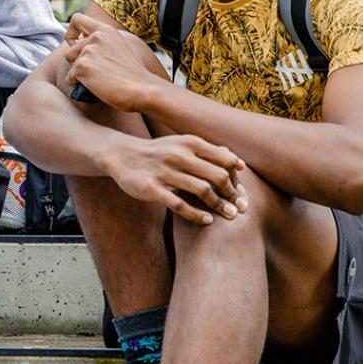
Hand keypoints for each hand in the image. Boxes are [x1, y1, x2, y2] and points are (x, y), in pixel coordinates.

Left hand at [64, 12, 164, 111]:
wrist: (144, 89)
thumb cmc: (137, 75)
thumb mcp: (126, 48)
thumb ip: (107, 42)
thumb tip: (91, 48)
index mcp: (107, 31)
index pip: (77, 19)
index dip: (72, 34)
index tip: (77, 46)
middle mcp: (97, 37)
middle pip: (70, 49)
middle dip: (77, 63)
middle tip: (91, 73)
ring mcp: (89, 50)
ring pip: (71, 64)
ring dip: (78, 75)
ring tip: (95, 82)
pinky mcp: (83, 66)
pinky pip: (70, 78)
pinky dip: (77, 85)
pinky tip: (92, 88)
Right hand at [107, 134, 247, 225]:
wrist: (122, 155)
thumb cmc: (159, 152)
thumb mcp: (182, 145)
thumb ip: (209, 153)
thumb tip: (239, 164)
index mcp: (189, 143)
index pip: (225, 160)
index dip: (236, 178)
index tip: (241, 192)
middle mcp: (178, 155)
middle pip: (217, 176)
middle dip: (233, 194)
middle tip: (241, 207)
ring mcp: (165, 172)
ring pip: (202, 191)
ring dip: (220, 206)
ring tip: (229, 215)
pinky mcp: (152, 188)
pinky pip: (180, 205)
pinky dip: (197, 215)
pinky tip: (207, 220)